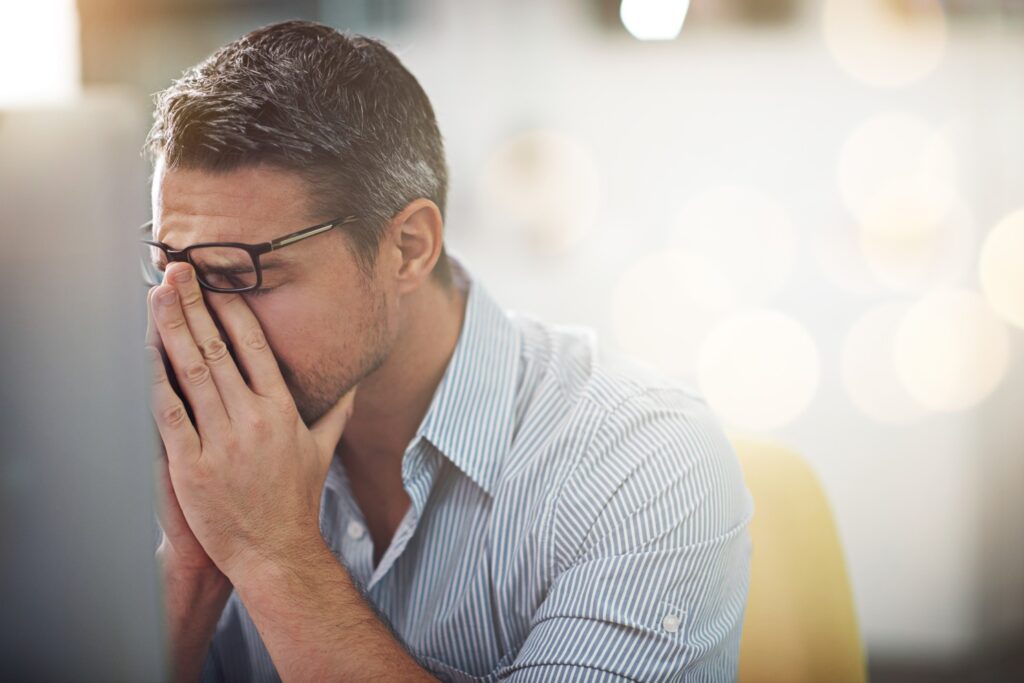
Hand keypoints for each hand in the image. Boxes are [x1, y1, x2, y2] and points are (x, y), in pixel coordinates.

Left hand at [146, 262, 356, 582]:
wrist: (275, 551)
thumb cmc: (296, 500)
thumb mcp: (322, 451)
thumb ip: (336, 412)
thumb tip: (354, 384)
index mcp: (282, 410)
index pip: (256, 346)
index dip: (233, 310)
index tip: (217, 282)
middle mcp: (254, 419)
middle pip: (219, 349)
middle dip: (196, 305)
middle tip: (179, 270)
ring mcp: (222, 441)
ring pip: (192, 371)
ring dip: (172, 329)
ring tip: (158, 294)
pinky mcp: (192, 465)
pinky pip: (169, 413)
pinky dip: (154, 378)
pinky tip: (143, 351)